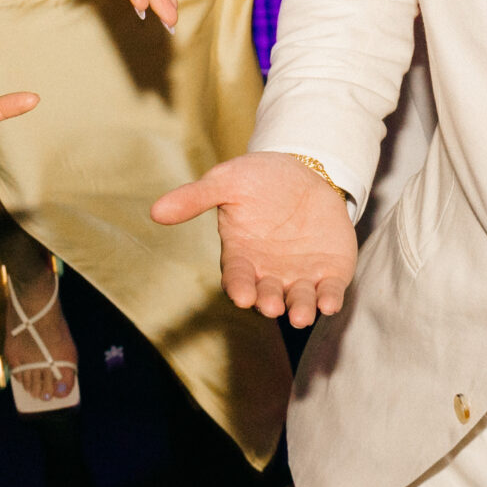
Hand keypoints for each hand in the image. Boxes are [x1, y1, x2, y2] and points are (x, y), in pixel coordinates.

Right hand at [151, 152, 357, 326]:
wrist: (302, 171)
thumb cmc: (257, 179)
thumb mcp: (226, 181)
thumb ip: (196, 197)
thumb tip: (156, 211)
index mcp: (242, 257)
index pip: (237, 278)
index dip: (238, 287)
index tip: (239, 295)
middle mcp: (269, 273)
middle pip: (266, 295)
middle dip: (268, 302)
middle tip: (270, 306)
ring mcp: (300, 274)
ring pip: (298, 299)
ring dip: (300, 309)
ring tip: (300, 315)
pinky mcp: (330, 270)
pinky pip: (329, 289)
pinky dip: (329, 298)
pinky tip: (330, 303)